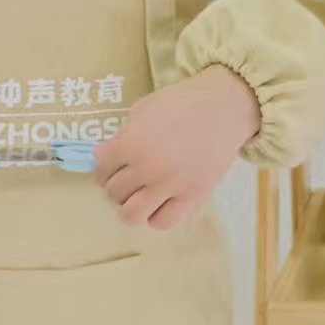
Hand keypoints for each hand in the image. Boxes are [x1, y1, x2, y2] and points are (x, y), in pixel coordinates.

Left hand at [94, 67, 258, 229]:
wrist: (224, 107)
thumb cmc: (182, 102)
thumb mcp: (144, 109)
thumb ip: (122, 135)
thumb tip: (105, 158)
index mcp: (131, 143)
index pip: (101, 168)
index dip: (104, 166)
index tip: (112, 164)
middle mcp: (147, 168)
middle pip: (113, 192)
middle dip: (118, 184)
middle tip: (129, 176)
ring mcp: (170, 185)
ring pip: (131, 215)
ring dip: (131, 205)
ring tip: (141, 193)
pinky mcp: (193, 196)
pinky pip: (163, 221)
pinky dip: (157, 215)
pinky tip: (161, 202)